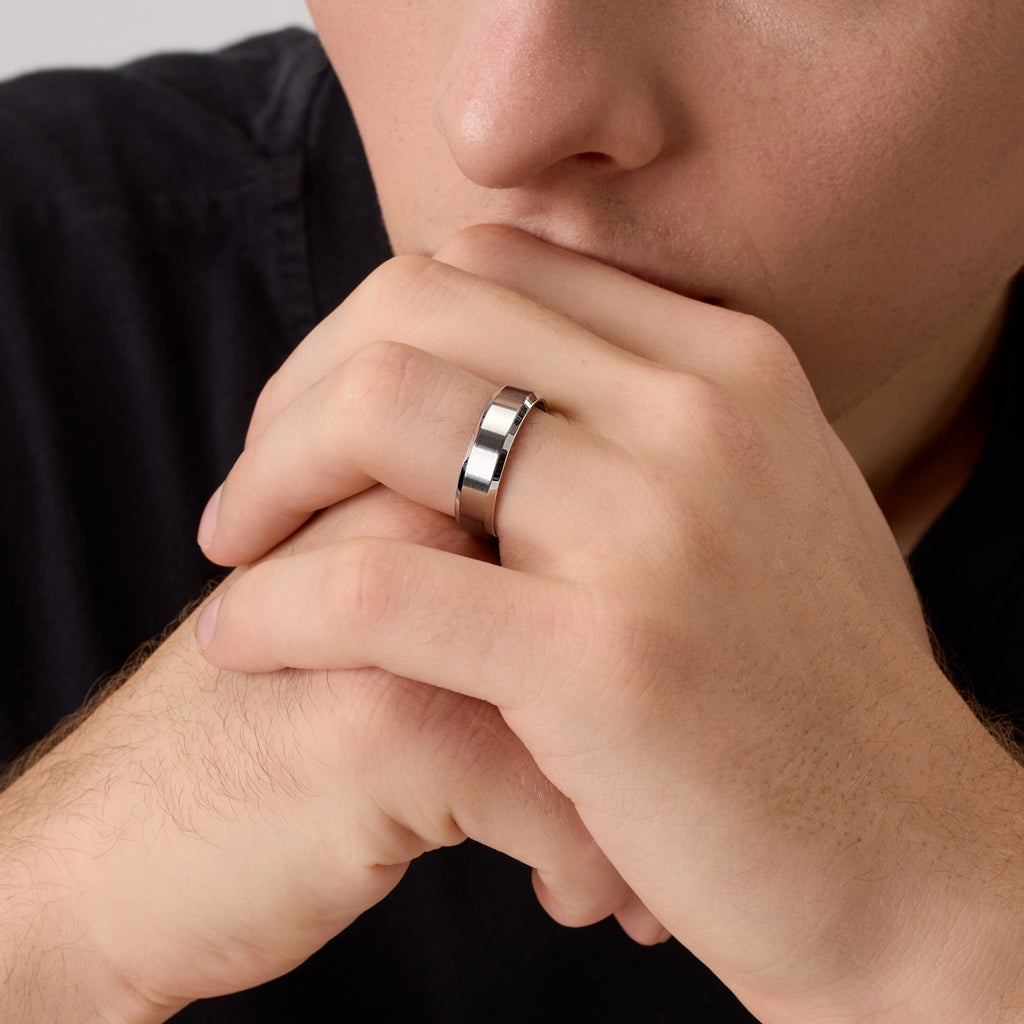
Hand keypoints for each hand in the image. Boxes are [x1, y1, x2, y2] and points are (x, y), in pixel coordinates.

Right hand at [0, 486, 660, 1023]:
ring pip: (607, 694)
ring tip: (642, 857)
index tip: (667, 707)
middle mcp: (415, 519)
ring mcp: (402, 611)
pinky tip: (571, 897)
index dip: (648, 615)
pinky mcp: (387, 726)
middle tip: (679, 783)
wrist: (129, 842)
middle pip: (611, 593)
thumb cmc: (271, 730)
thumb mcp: (369, 619)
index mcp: (416, 481)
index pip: (593, 512)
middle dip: (665, 705)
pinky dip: (587, 861)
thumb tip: (618, 602)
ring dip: (643, 797)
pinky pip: (555, 792)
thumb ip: (467, 574)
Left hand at [197, 225, 1023, 1020]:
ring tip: (235, 552)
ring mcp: (654, 528)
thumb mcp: (752, 508)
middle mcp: (698, 415)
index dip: (373, 328)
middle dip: (299, 388)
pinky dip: (276, 605)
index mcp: (729, 365)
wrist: (908, 859)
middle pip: (418, 310)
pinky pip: (373, 589)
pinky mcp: (602, 660)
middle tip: (257, 486)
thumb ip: (641, 426)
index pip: (492, 266)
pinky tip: (240, 640)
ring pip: (380, 415)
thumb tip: (496, 382)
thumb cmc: (809, 694)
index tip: (323, 419)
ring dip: (268, 478)